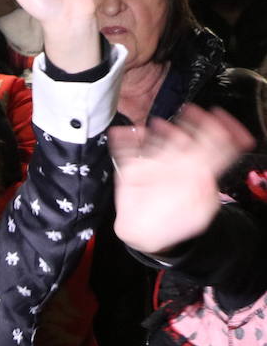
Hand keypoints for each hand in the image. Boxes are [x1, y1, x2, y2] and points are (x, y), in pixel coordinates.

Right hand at [111, 105, 254, 254]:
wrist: (147, 235)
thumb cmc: (176, 223)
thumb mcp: (200, 212)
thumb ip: (206, 194)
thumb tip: (206, 176)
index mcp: (199, 171)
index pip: (217, 144)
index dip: (222, 127)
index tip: (218, 115)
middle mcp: (179, 163)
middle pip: (192, 135)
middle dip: (194, 120)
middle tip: (191, 111)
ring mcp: (157, 164)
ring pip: (162, 138)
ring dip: (162, 129)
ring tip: (158, 125)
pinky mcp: (134, 170)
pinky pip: (126, 151)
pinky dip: (124, 140)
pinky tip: (123, 133)